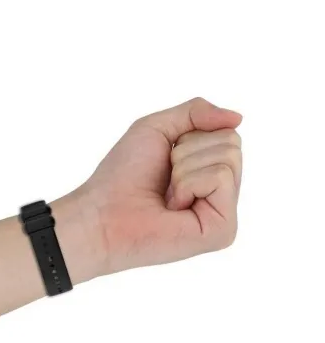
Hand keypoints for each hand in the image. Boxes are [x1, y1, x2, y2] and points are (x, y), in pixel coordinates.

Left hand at [68, 97, 242, 275]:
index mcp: (207, 171)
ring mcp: (223, 213)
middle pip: (232, 142)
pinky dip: (189, 183)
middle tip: (165, 179)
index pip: (227, 132)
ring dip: (184, 169)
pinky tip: (174, 208)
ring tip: (167, 196)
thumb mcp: (158, 128)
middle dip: (188, 150)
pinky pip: (221, 178)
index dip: (191, 135)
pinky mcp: (223, 230)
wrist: (103, 214)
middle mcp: (219, 193)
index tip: (166, 159)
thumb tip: (239, 117)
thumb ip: (196, 112)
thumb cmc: (123, 175)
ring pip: (228, 158)